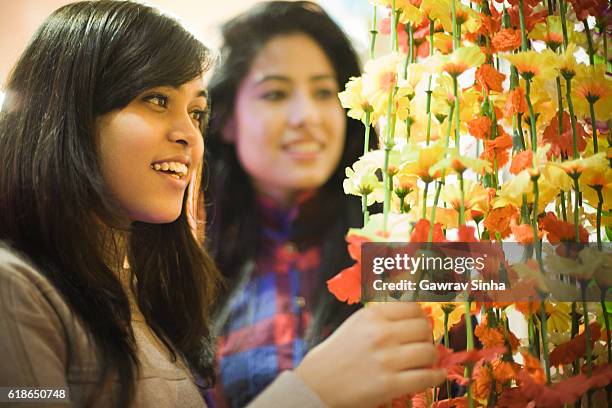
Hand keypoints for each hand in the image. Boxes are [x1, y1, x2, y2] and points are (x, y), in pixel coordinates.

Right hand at [295, 302, 444, 407]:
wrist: (318, 382)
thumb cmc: (340, 352)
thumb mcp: (358, 323)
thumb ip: (384, 315)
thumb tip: (418, 311)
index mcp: (372, 316)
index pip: (413, 307)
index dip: (421, 316)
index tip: (420, 324)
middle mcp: (380, 334)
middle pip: (424, 328)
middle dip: (427, 337)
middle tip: (422, 345)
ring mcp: (386, 360)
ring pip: (429, 352)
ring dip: (431, 358)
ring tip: (424, 362)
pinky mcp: (390, 385)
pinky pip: (426, 377)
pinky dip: (436, 377)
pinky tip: (434, 376)